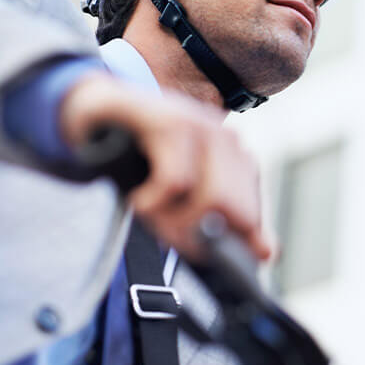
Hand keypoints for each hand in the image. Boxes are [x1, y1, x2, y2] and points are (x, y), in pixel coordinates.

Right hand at [58, 72, 271, 262]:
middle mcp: (226, 140)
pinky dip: (152, 203)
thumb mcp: (184, 195)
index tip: (191, 249)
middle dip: (198, 237)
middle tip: (164, 233)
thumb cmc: (141, 157)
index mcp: (236, 157)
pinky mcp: (171, 124)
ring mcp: (201, 128)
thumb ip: (225, 222)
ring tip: (150, 213)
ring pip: (212, 200)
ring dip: (174, 222)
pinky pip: (176, 183)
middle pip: (237, 213)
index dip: (221, 244)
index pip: (251, 216)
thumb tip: (267, 253)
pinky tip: (138, 199)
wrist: (97, 111)